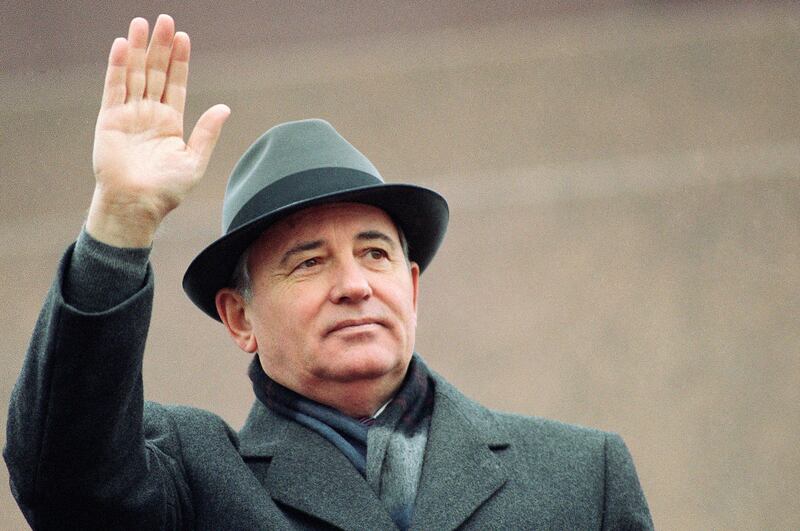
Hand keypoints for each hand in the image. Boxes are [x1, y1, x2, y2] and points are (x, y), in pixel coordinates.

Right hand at [87, 15, 229, 246]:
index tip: (183, 37)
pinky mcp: (110, 119)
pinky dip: (118, 66)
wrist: (138, 205)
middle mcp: (149, 114)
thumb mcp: (195, 160)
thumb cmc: (167, 190)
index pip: (176, 83)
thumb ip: (207, 133)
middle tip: (166, 19)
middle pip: (155, 72)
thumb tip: (225, 108)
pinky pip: (114, 87)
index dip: (179, 61)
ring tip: (143, 23)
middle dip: (160, 47)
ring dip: (138, 49)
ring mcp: (129, 114)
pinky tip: (124, 45)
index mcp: (170, 122)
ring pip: (135, 74)